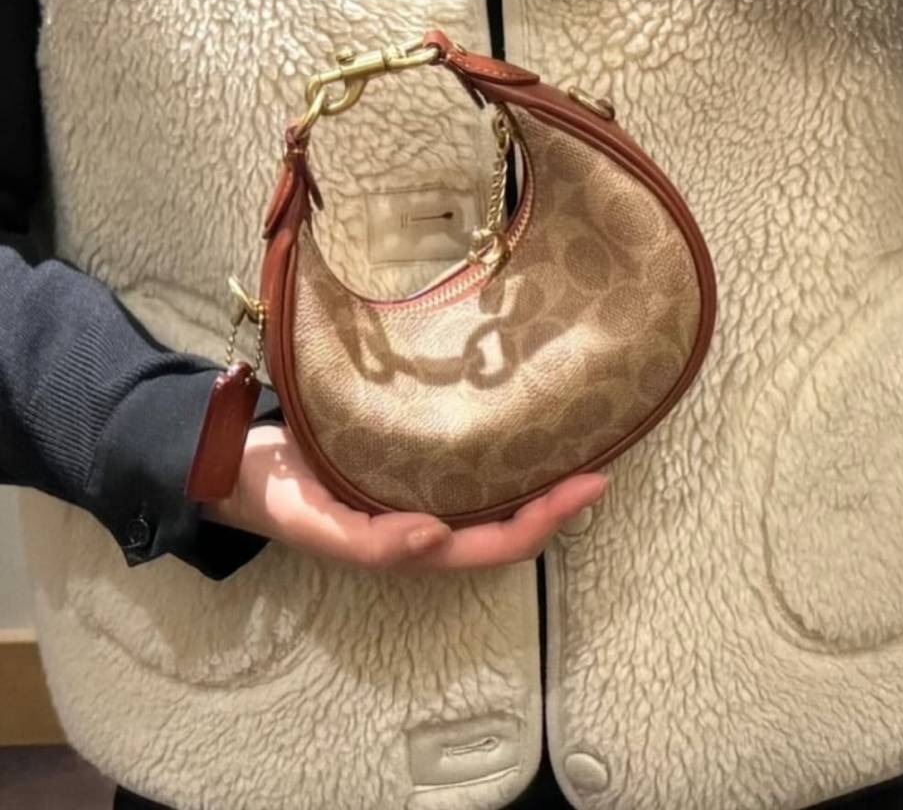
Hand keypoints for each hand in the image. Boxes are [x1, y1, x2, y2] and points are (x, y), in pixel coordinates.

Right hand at [203, 423, 608, 572]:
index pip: (495, 544)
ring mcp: (416, 495)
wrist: (234, 463)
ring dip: (535, 480)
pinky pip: (465, 468)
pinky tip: (517, 424)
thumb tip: (434, 538)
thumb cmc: (274, 493)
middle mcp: (423, 525)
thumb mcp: (312, 520)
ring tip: (575, 441)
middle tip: (601, 459)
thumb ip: (367, 540)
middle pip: (506, 525)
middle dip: (556, 502)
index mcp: (408, 547)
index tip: (592, 482)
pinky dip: (501, 454)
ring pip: (491, 499)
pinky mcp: (406, 464)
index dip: (547, 520)